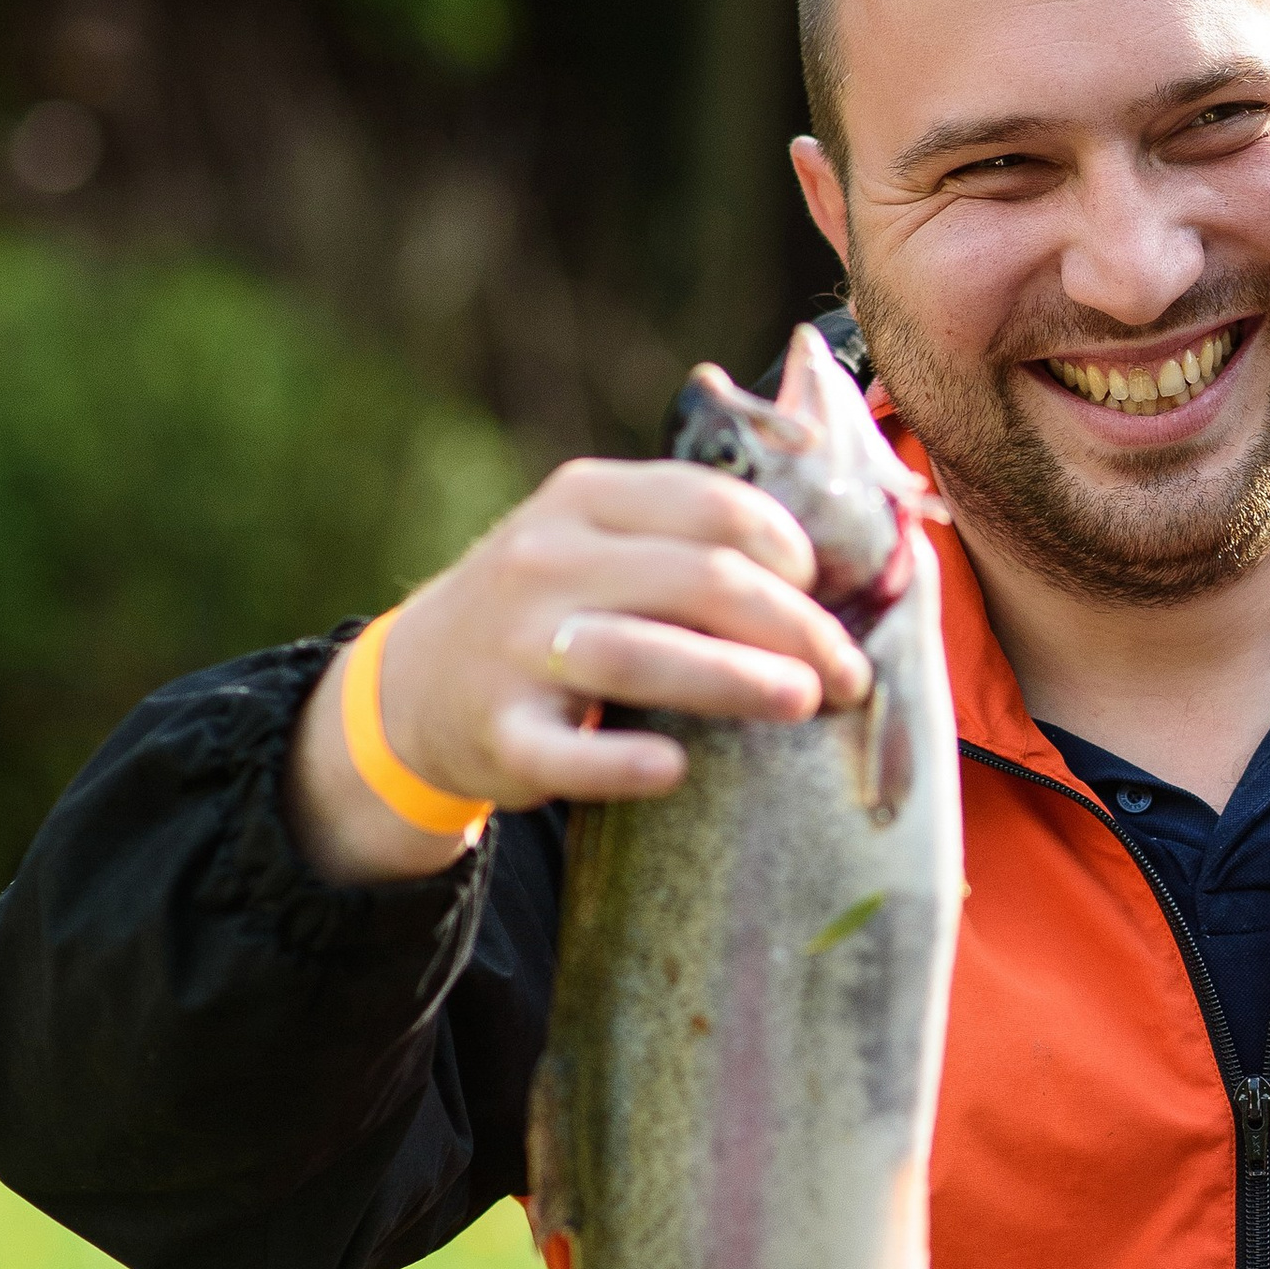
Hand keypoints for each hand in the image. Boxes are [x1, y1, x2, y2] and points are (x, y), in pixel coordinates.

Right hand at [287, 451, 873, 885]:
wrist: (418, 682)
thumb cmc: (552, 605)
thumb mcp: (599, 537)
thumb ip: (692, 532)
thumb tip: (851, 556)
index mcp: (586, 497)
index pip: (712, 505)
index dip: (788, 548)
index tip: (824, 592)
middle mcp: (545, 560)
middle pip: (698, 580)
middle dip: (792, 625)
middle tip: (848, 673)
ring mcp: (516, 647)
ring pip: (641, 655)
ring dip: (735, 679)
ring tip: (805, 701)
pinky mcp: (500, 733)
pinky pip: (566, 754)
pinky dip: (623, 765)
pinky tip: (676, 771)